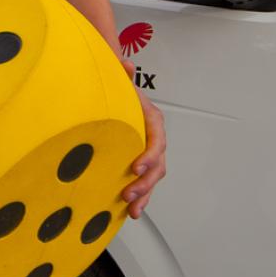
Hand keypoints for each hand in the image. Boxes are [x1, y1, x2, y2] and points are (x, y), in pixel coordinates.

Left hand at [121, 59, 166, 218]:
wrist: (119, 98)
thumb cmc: (122, 93)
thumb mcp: (123, 84)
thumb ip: (124, 75)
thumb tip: (125, 64)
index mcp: (153, 121)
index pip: (157, 141)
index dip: (149, 156)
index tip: (135, 167)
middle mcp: (154, 139)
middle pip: (157, 165)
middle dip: (145, 182)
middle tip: (129, 194)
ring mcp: (148, 153)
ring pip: (152, 178)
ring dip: (144, 195)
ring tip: (132, 209)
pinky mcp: (139, 164)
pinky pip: (143, 182)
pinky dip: (139, 198)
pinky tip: (127, 212)